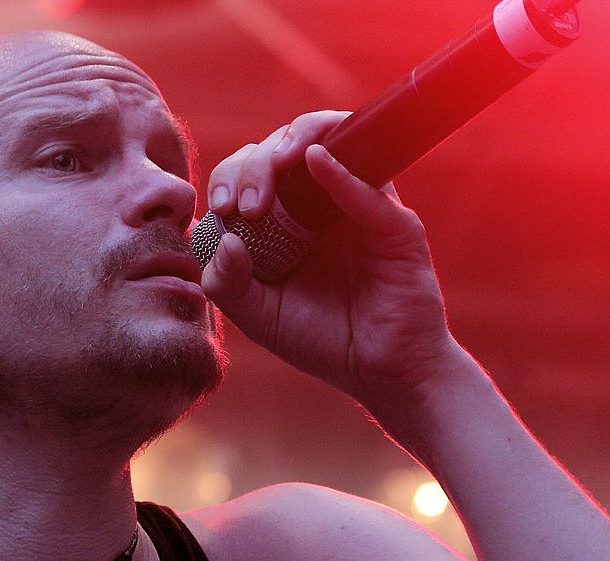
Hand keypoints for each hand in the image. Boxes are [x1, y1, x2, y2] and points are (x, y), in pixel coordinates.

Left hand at [200, 111, 459, 408]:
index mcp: (279, 220)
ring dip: (295, 140)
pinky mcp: (394, 223)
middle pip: (278, 151)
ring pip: (327, 141)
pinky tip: (314, 160)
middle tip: (246, 205)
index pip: (247, 173)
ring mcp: (356, 206)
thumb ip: (226, 282)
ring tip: (277, 162)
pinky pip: (369, 187)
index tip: (222, 209)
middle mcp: (316, 203)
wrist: (379, 371)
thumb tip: (216, 237)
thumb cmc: (319, 339)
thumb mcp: (257, 316)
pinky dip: (340, 171)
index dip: (229, 179)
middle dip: (253, 166)